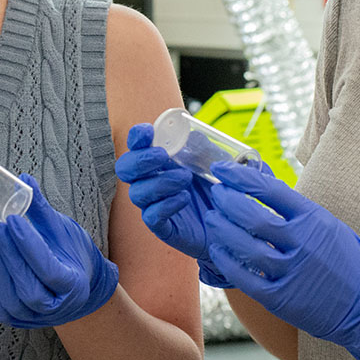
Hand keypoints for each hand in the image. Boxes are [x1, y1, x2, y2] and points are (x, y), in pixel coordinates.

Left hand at [0, 174, 119, 328]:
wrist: (77, 287)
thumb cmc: (72, 255)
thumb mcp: (63, 230)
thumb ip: (41, 209)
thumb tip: (24, 180)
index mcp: (74, 286)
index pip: (48, 268)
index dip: (28, 244)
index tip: (14, 219)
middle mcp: (56, 309)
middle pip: (27, 287)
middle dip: (11, 254)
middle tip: (1, 225)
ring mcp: (35, 319)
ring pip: (11, 296)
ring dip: (2, 264)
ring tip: (1, 238)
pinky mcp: (16, 319)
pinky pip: (0, 300)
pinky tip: (0, 255)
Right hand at [114, 123, 231, 286]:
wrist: (233, 224)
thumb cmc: (219, 187)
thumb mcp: (217, 163)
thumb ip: (207, 148)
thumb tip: (196, 135)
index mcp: (161, 160)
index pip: (137, 146)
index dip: (136, 137)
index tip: (148, 132)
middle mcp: (152, 180)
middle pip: (125, 168)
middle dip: (140, 160)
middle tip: (163, 155)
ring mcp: (155, 204)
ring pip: (137, 193)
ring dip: (159, 182)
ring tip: (185, 178)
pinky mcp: (163, 226)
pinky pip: (151, 216)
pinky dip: (165, 205)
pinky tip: (184, 198)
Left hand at [204, 162, 359, 359]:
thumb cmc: (340, 257)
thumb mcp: (325, 223)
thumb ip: (295, 207)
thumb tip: (258, 182)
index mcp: (313, 218)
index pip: (270, 189)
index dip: (241, 176)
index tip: (221, 169)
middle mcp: (302, 243)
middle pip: (253, 216)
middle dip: (227, 201)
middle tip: (215, 194)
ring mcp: (291, 272)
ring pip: (244, 246)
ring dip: (222, 230)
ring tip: (211, 218)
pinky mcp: (281, 298)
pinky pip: (245, 278)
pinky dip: (226, 262)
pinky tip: (216, 250)